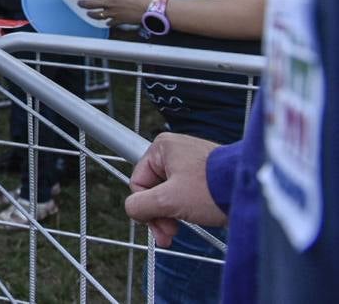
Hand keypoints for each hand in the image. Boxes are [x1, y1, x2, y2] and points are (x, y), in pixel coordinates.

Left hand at [74, 0, 152, 24]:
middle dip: (82, 4)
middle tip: (79, 4)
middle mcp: (108, 2)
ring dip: (91, 14)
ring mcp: (112, 13)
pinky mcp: (118, 20)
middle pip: (90, 4)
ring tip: (88, 14)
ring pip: (97, 15)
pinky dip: (107, 22)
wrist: (148, 9)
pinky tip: (106, 22)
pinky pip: (109, 22)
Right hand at [124, 132, 226, 246]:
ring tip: (182, 231)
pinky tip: (196, 219)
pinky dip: (188, 209)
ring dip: (173, 215)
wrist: (252, 190)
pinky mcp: (208, 176)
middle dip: (160, 215)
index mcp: (162, 148)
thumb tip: (132, 210)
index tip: (160, 228)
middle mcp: (176, 151)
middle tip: (169, 235)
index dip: (146, 208)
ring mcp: (193, 163)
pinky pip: (187, 193)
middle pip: (154, 189)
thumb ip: (140, 205)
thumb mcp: (168, 200)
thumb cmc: (213, 188)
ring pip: (171, 193)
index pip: (139, 182)